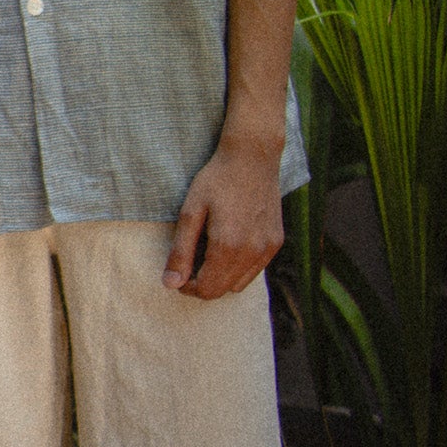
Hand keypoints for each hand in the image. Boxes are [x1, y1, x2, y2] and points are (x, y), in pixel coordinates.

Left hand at [162, 130, 284, 299]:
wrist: (253, 156)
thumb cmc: (217, 179)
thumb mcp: (191, 210)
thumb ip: (181, 251)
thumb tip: (171, 284)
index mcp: (228, 246)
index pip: (206, 290)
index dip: (188, 287)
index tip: (179, 272)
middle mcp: (252, 252)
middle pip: (222, 290)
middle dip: (202, 284)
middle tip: (190, 263)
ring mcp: (267, 248)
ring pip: (240, 284)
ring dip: (221, 278)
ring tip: (209, 254)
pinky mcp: (276, 242)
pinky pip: (255, 270)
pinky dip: (239, 268)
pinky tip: (230, 246)